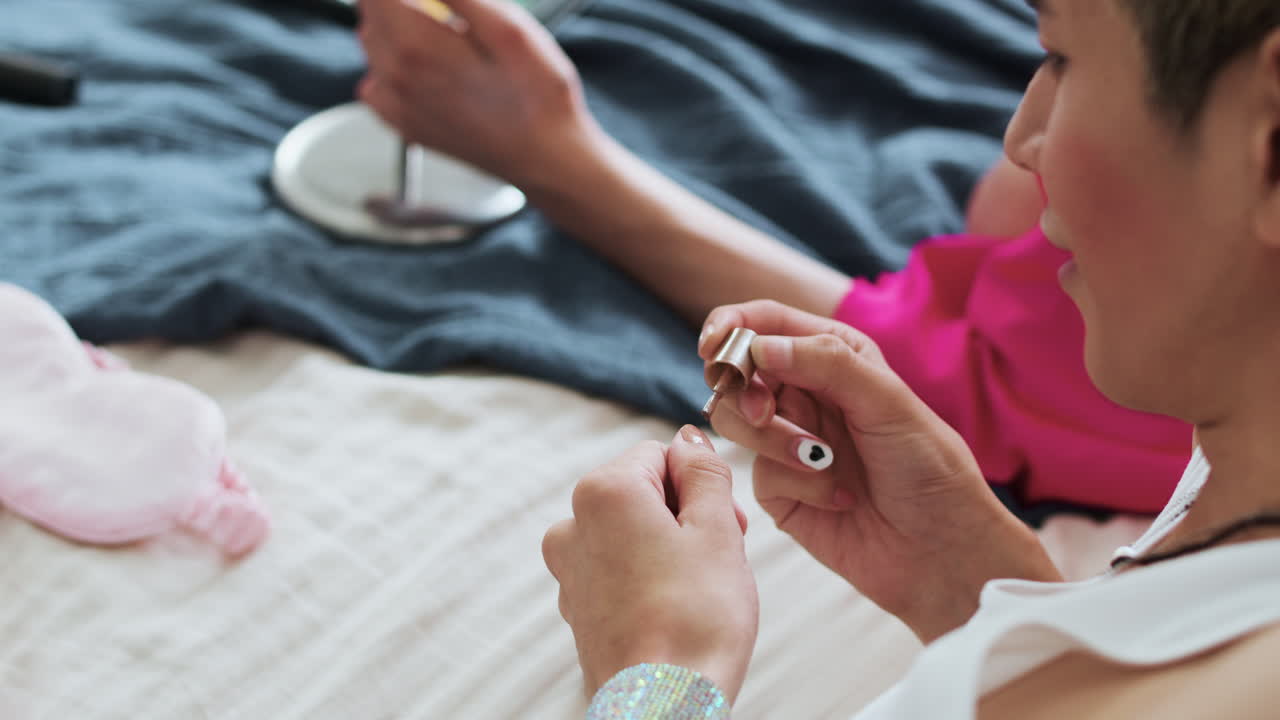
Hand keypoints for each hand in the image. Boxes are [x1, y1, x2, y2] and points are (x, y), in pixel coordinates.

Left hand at [357, 0, 597, 186]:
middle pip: (369, 13)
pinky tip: (432, 70)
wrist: (546, 160)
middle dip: (399, 3)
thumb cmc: (538, 96)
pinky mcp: (404, 125)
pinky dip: (394, 67)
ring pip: (372, 46)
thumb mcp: (508, 28)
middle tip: (448, 16)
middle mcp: (395, 77)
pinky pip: (377, 84)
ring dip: (397, 30)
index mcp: (417, 47)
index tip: (438, 3)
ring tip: (445, 39)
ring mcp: (397, 106)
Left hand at [543, 426, 757, 701]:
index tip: (726, 522)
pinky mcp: (577, 607)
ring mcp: (570, 569)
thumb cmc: (696, 620)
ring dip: (671, 547)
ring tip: (702, 588)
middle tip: (723, 556)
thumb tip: (690, 440)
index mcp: (603, 492)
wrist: (664, 705)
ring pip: (633, 532)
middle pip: (643, 492)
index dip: (701, 483)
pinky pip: (620, 571)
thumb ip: (705, 472)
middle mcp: (572, 524)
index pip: (661, 454)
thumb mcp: (719, 529)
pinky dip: (650, 579)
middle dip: (687, 514)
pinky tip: (678, 609)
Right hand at [699, 301, 1058, 641]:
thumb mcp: (888, 401)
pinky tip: (841, 498)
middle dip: (746, 391)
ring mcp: (788, 441)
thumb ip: (826, 363)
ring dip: (775, 440)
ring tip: (822, 461)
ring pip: (735, 420)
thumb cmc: (930, 468)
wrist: (940, 551)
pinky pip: (759, 471)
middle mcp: (806, 393)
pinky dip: (800, 482)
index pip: (765, 324)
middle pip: (737, 372)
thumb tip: (758, 346)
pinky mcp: (779, 488)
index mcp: (834, 356)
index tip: (713, 347)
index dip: (730, 327)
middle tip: (765, 413)